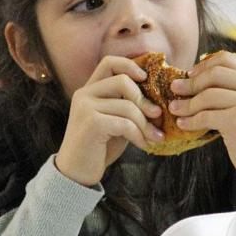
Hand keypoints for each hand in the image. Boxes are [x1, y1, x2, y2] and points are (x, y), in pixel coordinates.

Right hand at [55, 56, 163, 185]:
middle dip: (144, 100)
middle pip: (123, 81)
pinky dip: (139, 135)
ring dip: (146, 124)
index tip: (146, 79)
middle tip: (157, 115)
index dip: (130, 65)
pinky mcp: (91, 123)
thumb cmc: (98, 147)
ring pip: (128, 106)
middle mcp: (84, 94)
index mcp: (89, 90)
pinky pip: (125, 123)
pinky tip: (144, 145)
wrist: (76, 173)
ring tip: (155, 137)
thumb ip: (127, 106)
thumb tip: (158, 102)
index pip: (109, 62)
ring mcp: (85, 107)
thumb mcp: (115, 121)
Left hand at [168, 51, 235, 197]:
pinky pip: (205, 116)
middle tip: (175, 89)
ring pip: (207, 96)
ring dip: (186, 103)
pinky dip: (190, 120)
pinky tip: (182, 124)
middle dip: (190, 82)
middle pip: (214, 74)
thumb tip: (194, 79)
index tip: (189, 74)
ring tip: (174, 109)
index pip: (226, 59)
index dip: (204, 64)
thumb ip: (233, 92)